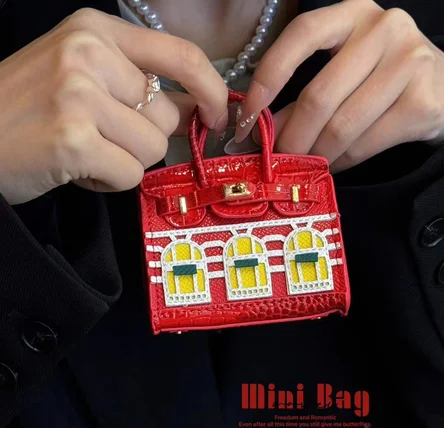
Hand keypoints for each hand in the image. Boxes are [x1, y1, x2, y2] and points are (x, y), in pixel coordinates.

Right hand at [0, 8, 227, 203]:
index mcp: (94, 31)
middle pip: (167, 116)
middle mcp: (88, 55)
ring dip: (125, 160)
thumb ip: (139, 86)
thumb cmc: (27, 109)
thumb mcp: (83, 78)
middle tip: (100, 137)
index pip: (183, 56)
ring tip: (84, 151)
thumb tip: (198, 108)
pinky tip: (77, 168)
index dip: (211, 90)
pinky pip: (129, 174)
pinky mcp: (73, 140)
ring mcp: (78, 95)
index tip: (216, 115)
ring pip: (153, 148)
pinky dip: (109, 181)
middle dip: (142, 138)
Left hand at [235, 0, 443, 171]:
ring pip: (340, 125)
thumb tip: (263, 131)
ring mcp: (408, 62)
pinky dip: (342, 162)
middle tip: (277, 160)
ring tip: (305, 166)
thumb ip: (305, 96)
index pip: (301, 35)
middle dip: (290, 138)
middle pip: (318, 95)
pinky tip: (333, 166)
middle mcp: (383, 29)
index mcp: (352, 15)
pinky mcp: (422, 101)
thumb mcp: (343, 75)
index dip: (268, 78)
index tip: (247, 118)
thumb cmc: (383, 79)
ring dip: (315, 155)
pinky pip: (365, 144)